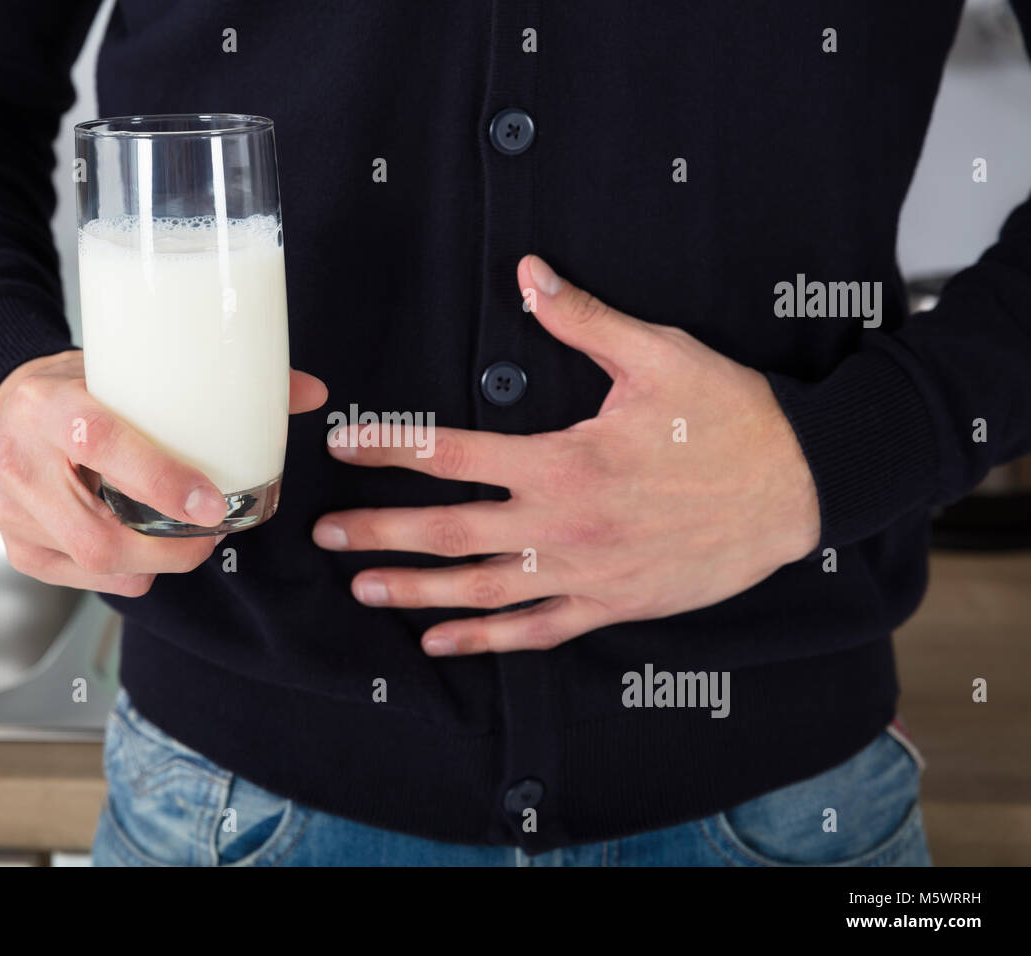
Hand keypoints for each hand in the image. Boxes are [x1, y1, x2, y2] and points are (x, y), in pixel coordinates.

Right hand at [0, 349, 326, 595]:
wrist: (6, 405)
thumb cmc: (82, 386)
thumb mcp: (133, 369)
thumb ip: (218, 383)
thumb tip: (311, 392)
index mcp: (50, 404)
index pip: (102, 444)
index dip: (161, 481)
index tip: (212, 502)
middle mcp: (19, 460)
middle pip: (99, 535)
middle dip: (170, 549)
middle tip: (213, 533)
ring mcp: (12, 512)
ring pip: (96, 565)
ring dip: (155, 563)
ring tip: (186, 538)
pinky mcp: (19, 547)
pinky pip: (87, 580)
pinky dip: (129, 574)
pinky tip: (145, 548)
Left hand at [313, 255, 819, 654]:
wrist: (800, 488)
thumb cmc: (730, 418)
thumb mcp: (659, 356)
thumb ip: (584, 320)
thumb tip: (529, 273)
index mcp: (563, 460)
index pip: (453, 454)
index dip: (391, 448)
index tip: (344, 446)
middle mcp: (562, 524)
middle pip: (450, 532)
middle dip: (380, 531)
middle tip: (325, 533)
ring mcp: (586, 573)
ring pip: (481, 591)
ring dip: (416, 590)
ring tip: (363, 587)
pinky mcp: (612, 605)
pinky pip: (536, 631)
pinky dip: (485, 641)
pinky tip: (441, 642)